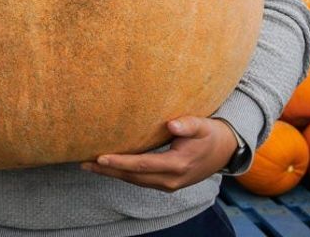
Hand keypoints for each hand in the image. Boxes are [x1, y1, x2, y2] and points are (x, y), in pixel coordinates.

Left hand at [80, 116, 237, 191]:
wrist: (225, 152)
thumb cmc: (210, 134)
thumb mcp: (202, 125)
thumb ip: (188, 124)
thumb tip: (171, 124)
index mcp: (178, 165)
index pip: (142, 165)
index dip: (120, 162)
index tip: (100, 157)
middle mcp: (171, 179)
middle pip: (133, 177)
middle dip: (108, 170)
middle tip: (84, 162)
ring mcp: (169, 184)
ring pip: (135, 181)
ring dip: (113, 173)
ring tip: (90, 165)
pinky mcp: (167, 183)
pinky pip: (141, 180)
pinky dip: (124, 174)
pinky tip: (109, 167)